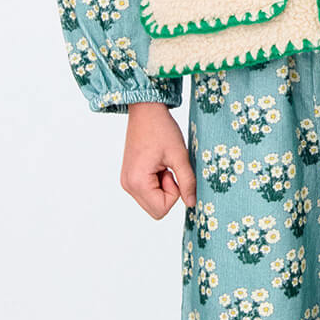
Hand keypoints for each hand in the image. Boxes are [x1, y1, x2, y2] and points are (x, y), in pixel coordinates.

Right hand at [121, 102, 196, 218]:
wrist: (146, 109)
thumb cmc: (161, 128)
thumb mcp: (179, 155)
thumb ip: (187, 182)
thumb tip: (192, 203)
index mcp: (137, 182)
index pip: (161, 210)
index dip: (174, 192)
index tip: (172, 171)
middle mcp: (128, 186)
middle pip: (155, 208)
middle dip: (168, 191)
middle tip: (168, 168)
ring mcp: (127, 181)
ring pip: (152, 200)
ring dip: (163, 185)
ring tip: (162, 163)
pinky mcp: (129, 176)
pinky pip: (147, 190)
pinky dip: (156, 181)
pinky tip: (157, 163)